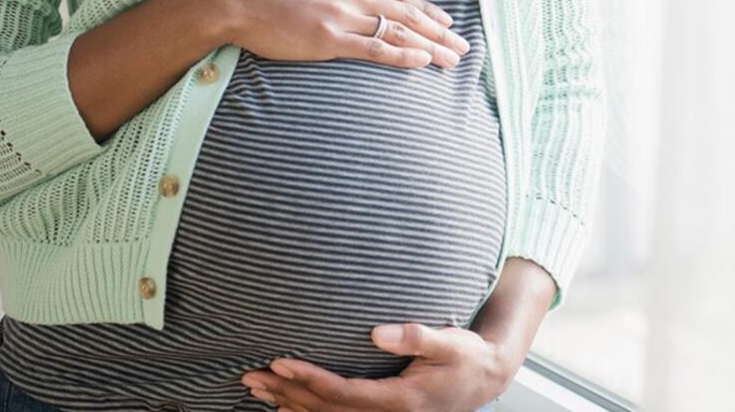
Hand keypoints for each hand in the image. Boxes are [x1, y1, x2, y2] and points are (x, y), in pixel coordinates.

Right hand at [209, 0, 470, 68]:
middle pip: (406, 12)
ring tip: (452, 59)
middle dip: (439, 29)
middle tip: (463, 45)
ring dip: (430, 45)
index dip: (426, 8)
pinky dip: (401, 54)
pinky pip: (373, 47)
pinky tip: (422, 61)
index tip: (447, 20)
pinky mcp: (328, 38)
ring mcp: (342, 15)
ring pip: (397, 30)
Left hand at [239, 322, 519, 411]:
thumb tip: (376, 332)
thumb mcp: (449, 342)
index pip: (342, 392)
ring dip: (288, 403)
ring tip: (255, 389)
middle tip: (250, 375)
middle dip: (286, 391)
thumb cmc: (466, 357)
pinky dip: (307, 411)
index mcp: (399, 399)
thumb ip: (416, 336)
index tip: (280, 359)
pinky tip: (284, 406)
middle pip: (325, 408)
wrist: (485, 378)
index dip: (309, 378)